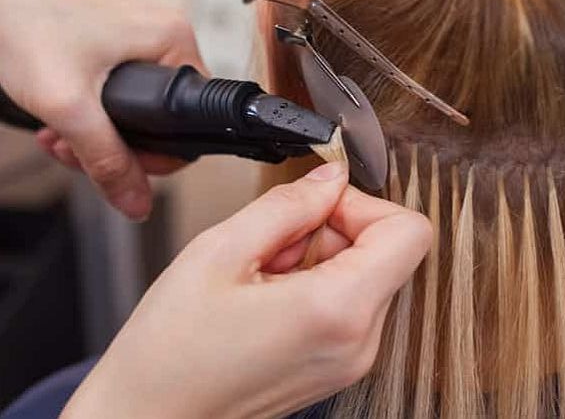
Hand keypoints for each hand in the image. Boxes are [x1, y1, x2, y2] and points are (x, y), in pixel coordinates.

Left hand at [0, 0, 205, 220]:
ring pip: (135, 110)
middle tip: (76, 150)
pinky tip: (57, 117)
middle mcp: (162, 36)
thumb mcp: (69, 106)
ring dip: (94, 135)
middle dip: (115, 147)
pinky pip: (115, 92)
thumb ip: (108, 160)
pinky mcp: (111, 41)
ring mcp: (137, 37)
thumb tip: (137, 201)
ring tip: (58, 134)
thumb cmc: (21, 21)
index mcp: (175, 40)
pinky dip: (86, 112)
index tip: (117, 164)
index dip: (155, 155)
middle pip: (161, 120)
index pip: (191, 120)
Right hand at [61, 162, 431, 418]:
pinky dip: (316, 286)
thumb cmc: (170, 352)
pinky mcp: (339, 365)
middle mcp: (360, 342)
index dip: (365, 204)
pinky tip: (268, 297)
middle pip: (388, 251)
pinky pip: (350, 303)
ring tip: (263, 277)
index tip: (317, 207)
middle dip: (333, 231)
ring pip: (367, 274)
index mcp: (339, 311)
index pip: (410, 231)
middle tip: (274, 246)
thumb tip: (331, 176)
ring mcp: (353, 359)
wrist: (147, 418)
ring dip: (320, 259)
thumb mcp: (221, 252)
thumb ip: (288, 204)